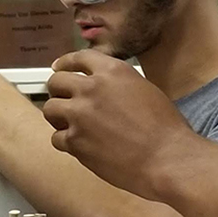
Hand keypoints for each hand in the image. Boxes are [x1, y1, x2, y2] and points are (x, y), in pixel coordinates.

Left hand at [41, 50, 200, 197]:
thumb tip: (104, 90)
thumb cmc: (166, 129)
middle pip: (57, 81)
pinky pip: (57, 138)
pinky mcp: (75, 141)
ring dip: (58, 117)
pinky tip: (80, 146)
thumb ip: (118, 85)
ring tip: (70, 125)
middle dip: (58, 91)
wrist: (168, 158)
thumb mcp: (145, 90)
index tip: (59, 68)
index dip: (65, 63)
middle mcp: (92, 88)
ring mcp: (80, 115)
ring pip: (50, 109)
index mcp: (113, 71)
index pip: (79, 58)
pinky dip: (66, 142)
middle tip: (64, 101)